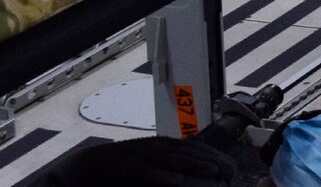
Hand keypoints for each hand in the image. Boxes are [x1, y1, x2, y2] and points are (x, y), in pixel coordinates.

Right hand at [24, 135, 235, 186]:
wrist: (83, 167)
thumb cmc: (116, 169)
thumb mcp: (144, 164)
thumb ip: (163, 166)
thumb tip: (182, 176)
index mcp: (159, 146)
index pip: (193, 148)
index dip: (213, 155)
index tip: (229, 165)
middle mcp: (153, 148)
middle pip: (189, 152)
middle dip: (212, 160)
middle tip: (230, 171)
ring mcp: (140, 157)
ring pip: (173, 159)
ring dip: (195, 165)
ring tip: (214, 172)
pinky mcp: (126, 169)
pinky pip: (147, 173)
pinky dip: (162, 176)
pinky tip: (176, 181)